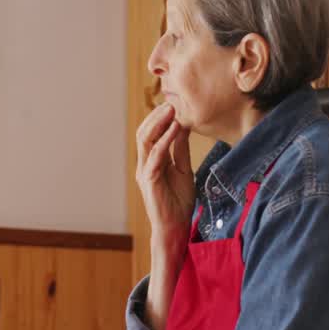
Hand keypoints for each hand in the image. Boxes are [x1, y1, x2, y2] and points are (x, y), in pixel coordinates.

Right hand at [135, 102, 194, 255]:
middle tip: (172, 103)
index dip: (161, 119)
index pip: (152, 134)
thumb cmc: (178, 202)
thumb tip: (183, 128)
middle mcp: (145, 164)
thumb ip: (180, 151)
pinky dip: (164, 140)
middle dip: (157, 116)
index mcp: (152, 161)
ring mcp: (145, 171)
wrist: (175, 226)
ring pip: (145, 140)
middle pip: (144, 133)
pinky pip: (155, 155)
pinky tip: (175, 129)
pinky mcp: (149, 180)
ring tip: (172, 111)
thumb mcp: (184, 170)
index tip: (175, 105)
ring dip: (159, 123)